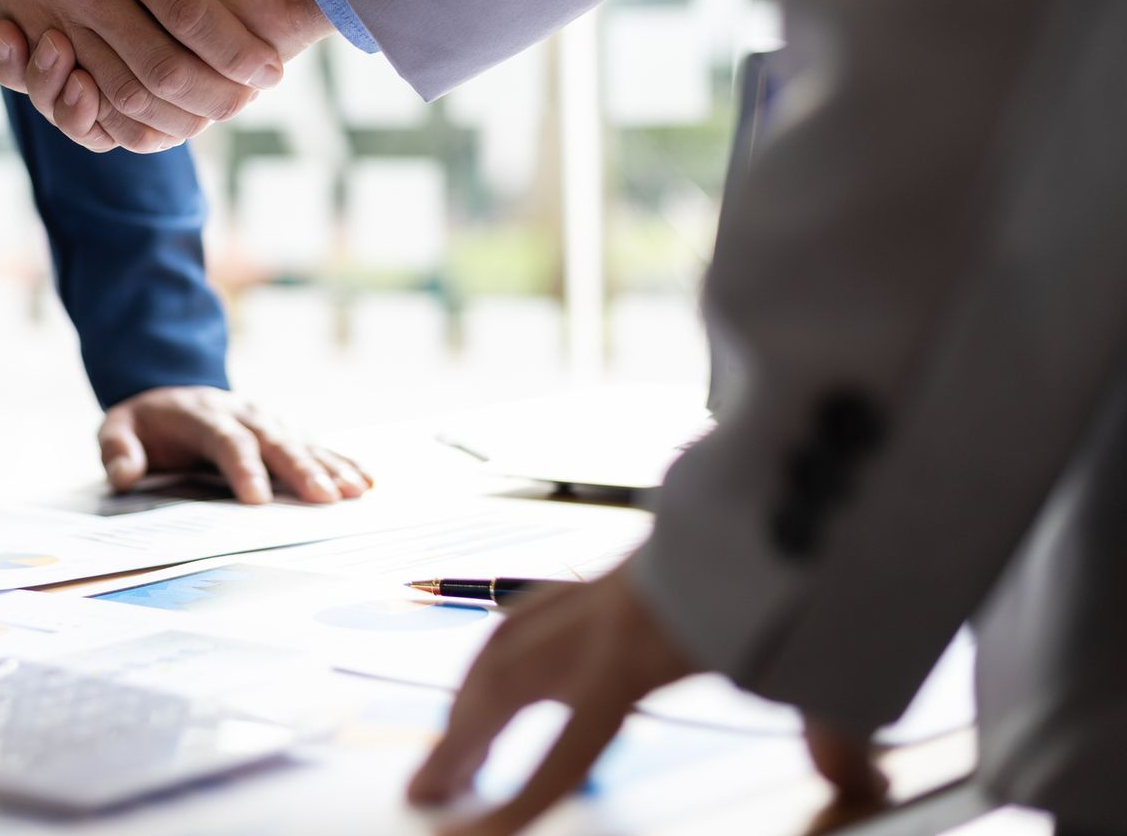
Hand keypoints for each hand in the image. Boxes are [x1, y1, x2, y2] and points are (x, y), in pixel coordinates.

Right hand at [0, 0, 283, 151]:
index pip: (36, 33)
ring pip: (78, 109)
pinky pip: (123, 134)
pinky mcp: (178, 103)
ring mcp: (151, 76)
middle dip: (17, 68)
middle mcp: (124, 42)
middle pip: (49, 78)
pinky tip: (74, 86)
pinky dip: (92, 121)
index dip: (2, 38)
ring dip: (47, 92)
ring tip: (40, 52)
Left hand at [99, 386, 371, 504]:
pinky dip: (342, 461)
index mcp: (203, 415)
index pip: (227, 441)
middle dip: (300, 470)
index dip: (243, 468)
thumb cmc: (147, 422)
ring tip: (353, 493)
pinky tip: (365, 480)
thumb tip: (124, 475)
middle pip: (275, 442)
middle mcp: (243, 414)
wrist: (172, 391)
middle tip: (324, 500)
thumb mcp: (118, 427)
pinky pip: (317, 445)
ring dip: (329, 467)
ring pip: (302, 442)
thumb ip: (118, 449)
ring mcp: (267, 420)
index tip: (257, 500)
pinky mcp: (283, 430)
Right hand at [410, 568, 888, 833]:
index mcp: (636, 657)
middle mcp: (595, 624)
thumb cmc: (788, 567)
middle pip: (498, 694)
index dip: (510, 806)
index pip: (561, 754)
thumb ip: (828, 733)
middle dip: (454, 749)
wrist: (779, 480)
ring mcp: (589, 596)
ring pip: (496, 651)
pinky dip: (490, 659)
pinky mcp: (598, 577)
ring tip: (445, 752)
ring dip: (462, 706)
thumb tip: (860, 785)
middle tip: (421, 796)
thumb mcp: (819, 662)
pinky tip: (486, 683)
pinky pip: (520, 621)